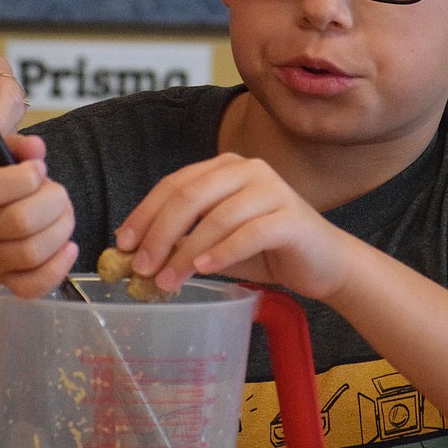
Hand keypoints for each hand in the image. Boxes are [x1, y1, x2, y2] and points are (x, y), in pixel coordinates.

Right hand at [0, 133, 76, 297]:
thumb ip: (20, 147)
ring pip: (31, 253)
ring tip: (63, 218)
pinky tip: (68, 248)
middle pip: (21, 221)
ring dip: (61, 232)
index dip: (26, 177)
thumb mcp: (1, 158)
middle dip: (55, 203)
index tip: (38, 170)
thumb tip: (35, 147)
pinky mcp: (7, 282)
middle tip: (59, 196)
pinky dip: (58, 268)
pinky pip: (32, 286)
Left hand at [114, 152, 353, 299]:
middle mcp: (248, 169)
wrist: (324, 264)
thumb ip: (183, 241)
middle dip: (160, 233)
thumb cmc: (266, 251)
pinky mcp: (291, 217)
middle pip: (191, 196)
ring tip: (167, 281)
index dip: (145, 213)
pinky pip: (249, 232)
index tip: (123, 244)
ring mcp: (272, 189)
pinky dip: (222, 252)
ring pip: (217, 216)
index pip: (175, 183)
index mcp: (225, 167)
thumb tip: (135, 255)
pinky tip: (204, 270)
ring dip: (186, 252)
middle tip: (140, 268)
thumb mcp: (216, 243)